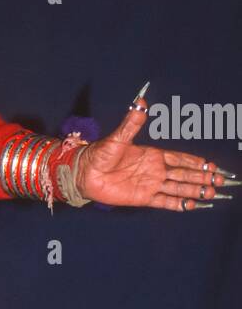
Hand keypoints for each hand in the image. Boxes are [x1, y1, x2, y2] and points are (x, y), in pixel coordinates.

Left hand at [74, 87, 235, 210]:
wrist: (84, 174)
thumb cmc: (99, 154)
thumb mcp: (117, 137)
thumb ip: (131, 123)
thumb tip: (140, 102)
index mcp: (153, 155)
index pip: (180, 159)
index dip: (197, 162)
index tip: (213, 165)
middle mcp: (155, 170)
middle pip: (185, 174)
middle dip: (203, 178)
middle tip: (223, 181)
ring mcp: (150, 185)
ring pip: (178, 188)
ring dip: (195, 191)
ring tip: (213, 193)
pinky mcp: (142, 198)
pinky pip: (164, 202)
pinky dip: (178, 204)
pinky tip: (192, 206)